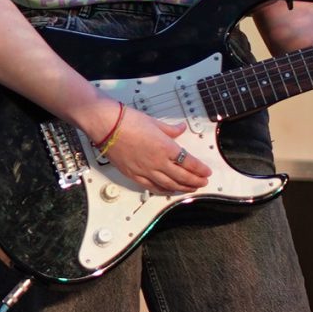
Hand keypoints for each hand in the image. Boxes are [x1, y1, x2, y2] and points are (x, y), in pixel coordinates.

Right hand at [85, 101, 209, 192]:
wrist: (105, 125)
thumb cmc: (127, 120)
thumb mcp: (154, 122)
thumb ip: (170, 130)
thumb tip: (180, 129)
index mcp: (165, 147)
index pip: (189, 162)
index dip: (200, 169)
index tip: (206, 171)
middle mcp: (157, 162)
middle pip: (182, 176)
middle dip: (195, 180)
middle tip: (203, 182)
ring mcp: (145, 171)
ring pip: (169, 185)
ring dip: (182, 188)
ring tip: (191, 188)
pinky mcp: (133, 175)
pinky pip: (152, 187)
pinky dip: (163, 190)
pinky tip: (170, 191)